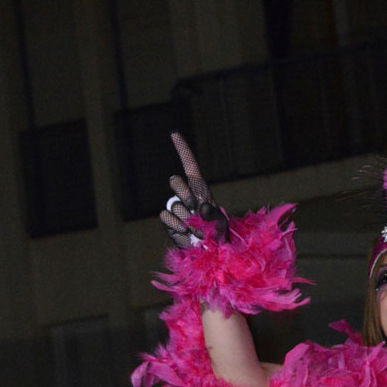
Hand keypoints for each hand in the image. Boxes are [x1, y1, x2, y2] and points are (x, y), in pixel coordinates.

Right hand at [161, 133, 228, 247]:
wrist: (210, 253)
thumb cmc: (219, 235)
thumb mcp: (221, 223)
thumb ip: (213, 214)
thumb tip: (201, 206)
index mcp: (201, 190)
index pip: (190, 166)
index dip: (182, 150)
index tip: (174, 134)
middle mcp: (187, 196)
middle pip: (176, 182)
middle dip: (185, 194)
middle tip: (196, 209)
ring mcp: (176, 208)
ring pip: (174, 204)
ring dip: (188, 218)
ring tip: (198, 230)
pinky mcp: (169, 221)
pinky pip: (166, 217)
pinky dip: (176, 225)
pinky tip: (186, 232)